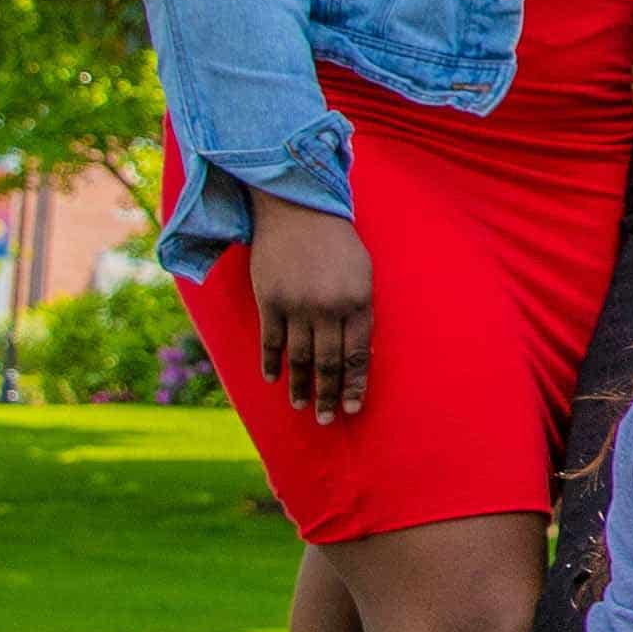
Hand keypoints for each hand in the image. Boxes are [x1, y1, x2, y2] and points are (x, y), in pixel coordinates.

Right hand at [243, 190, 376, 422]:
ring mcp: (296, 305)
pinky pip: (271, 341)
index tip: (353, 408)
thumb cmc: (337, 244)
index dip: (355, 385)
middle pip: (330, 363)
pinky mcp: (269, 299)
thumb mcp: (363, 273)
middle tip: (327, 420)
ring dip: (301, 386)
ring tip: (303, 407)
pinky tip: (273, 379)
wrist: (297, 211)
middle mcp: (328, 308)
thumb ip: (361, 311)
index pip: (358, 356)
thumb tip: (359, 353)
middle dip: (329, 395)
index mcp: (358, 302)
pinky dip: (271, 363)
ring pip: (300, 357)